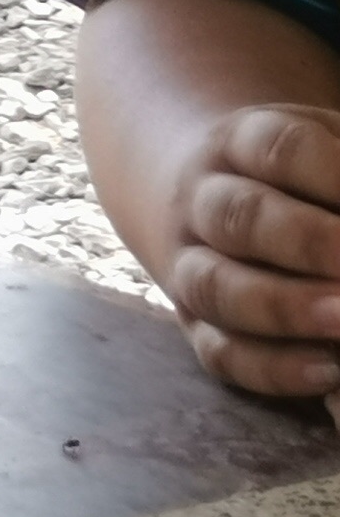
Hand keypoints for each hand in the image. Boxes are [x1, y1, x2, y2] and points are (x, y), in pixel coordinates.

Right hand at [155, 102, 339, 411]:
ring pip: (216, 288)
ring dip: (284, 309)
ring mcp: (191, 264)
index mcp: (240, 143)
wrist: (209, 194)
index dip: (331, 174)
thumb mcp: (326, 149)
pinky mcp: (197, 324)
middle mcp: (204, 201)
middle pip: (240, 216)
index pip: (279, 149)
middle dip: (308, 243)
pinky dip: (273, 368)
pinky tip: (330, 372)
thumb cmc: (302, 177)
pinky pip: (220, 352)